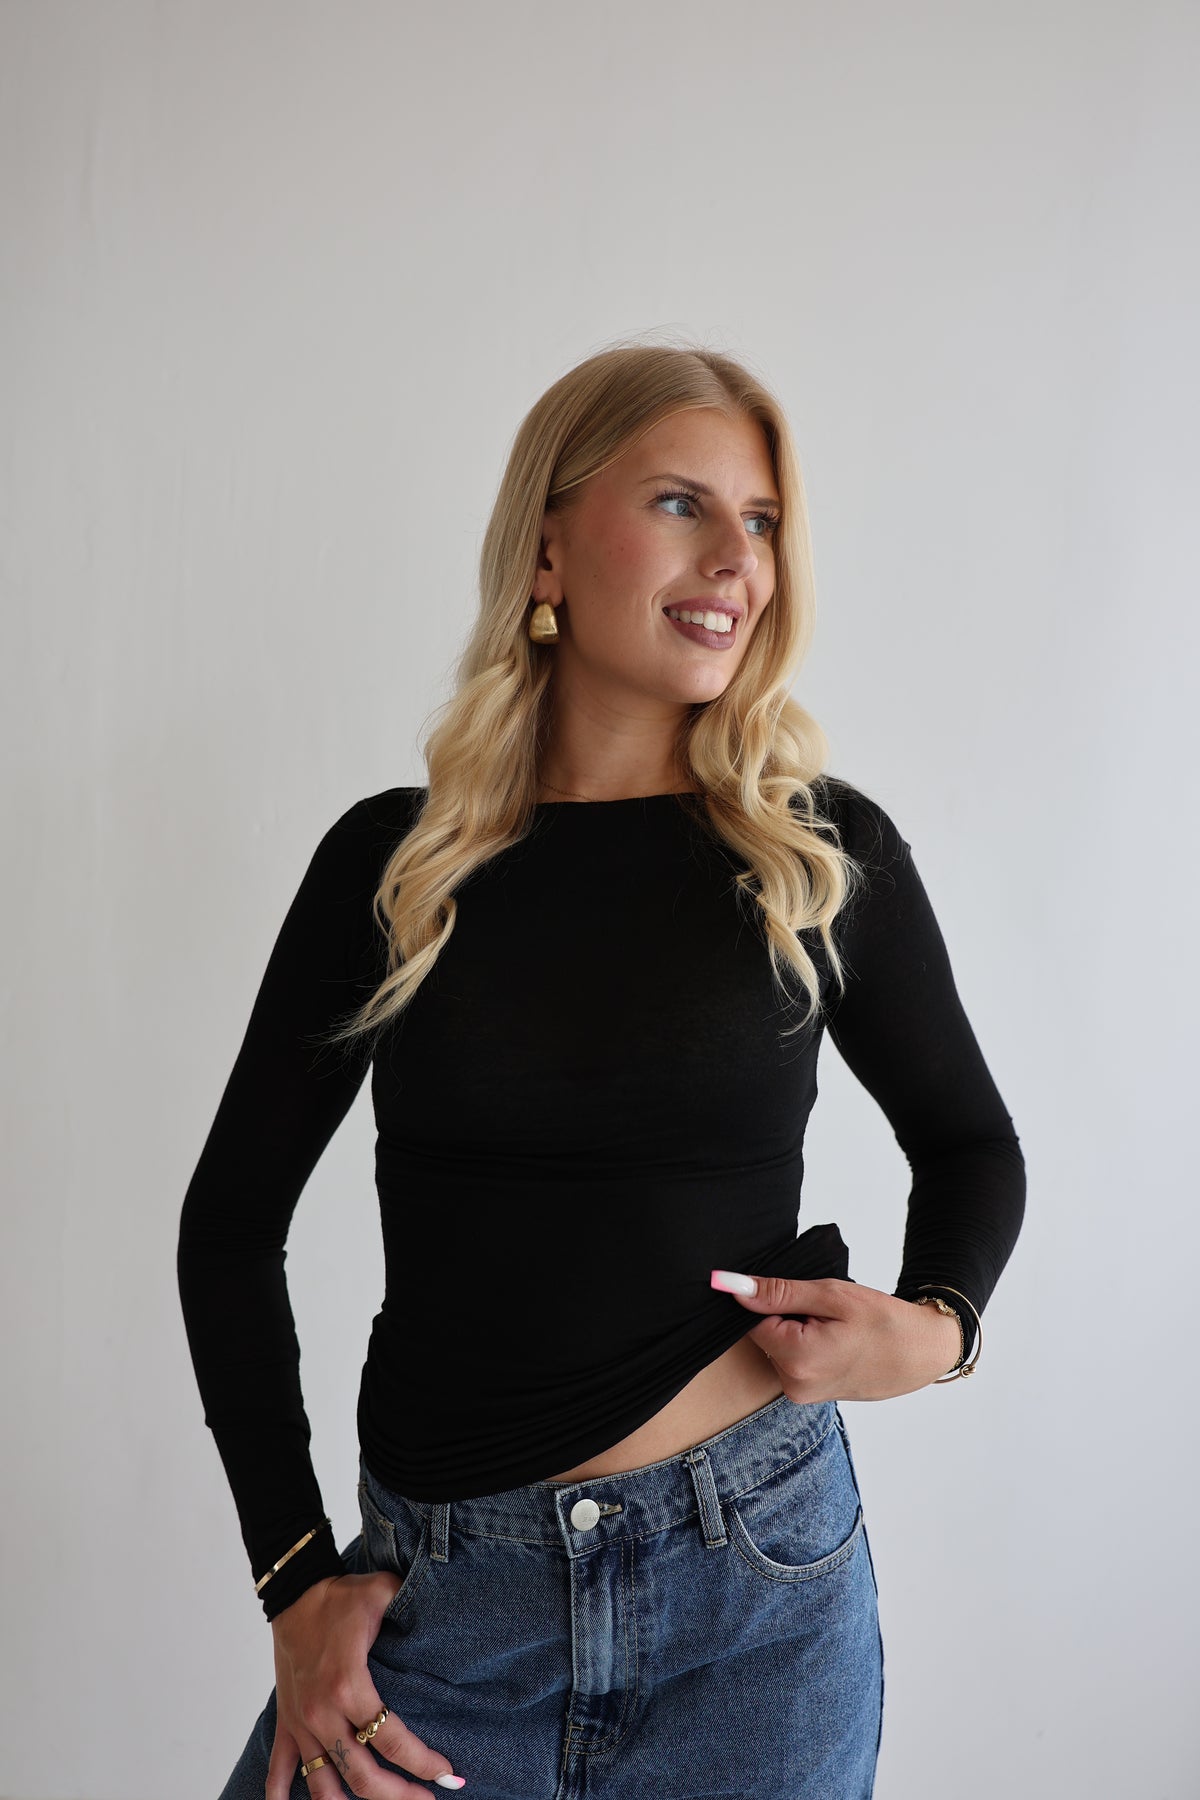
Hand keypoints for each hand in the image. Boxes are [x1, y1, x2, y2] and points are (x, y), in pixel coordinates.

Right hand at [267, 1572, 464, 1798]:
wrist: (294, 1593)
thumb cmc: (341, 1596)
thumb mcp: (383, 1592)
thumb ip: (413, 1601)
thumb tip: (445, 1609)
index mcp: (349, 1685)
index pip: (392, 1741)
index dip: (424, 1763)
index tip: (448, 1775)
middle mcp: (323, 1713)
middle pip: (363, 1776)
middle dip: (399, 1796)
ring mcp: (302, 1723)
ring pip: (325, 1787)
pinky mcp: (286, 1723)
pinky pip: (279, 1772)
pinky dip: (283, 1797)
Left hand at [710, 1272, 962, 1401]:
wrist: (922, 1352)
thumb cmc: (884, 1321)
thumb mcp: (832, 1295)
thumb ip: (778, 1292)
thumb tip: (730, 1285)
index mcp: (796, 1359)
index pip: (751, 1320)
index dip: (770, 1300)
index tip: (800, 1295)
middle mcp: (793, 1384)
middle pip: (763, 1334)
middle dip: (784, 1314)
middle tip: (824, 1310)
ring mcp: (801, 1394)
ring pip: (776, 1346)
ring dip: (794, 1329)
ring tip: (833, 1326)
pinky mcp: (809, 1395)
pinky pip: (791, 1360)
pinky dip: (804, 1344)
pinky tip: (833, 1340)